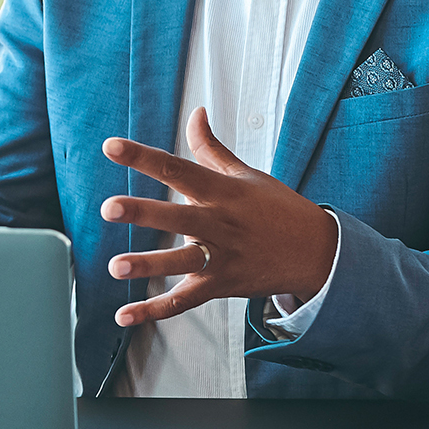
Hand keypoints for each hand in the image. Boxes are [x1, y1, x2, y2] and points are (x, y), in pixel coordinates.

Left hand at [98, 107, 337, 325]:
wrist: (319, 252)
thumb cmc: (278, 209)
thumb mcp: (246, 175)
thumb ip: (211, 148)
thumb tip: (195, 113)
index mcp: (222, 191)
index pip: (178, 168)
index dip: (143, 157)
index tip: (111, 147)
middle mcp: (220, 223)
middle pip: (178, 216)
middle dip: (143, 212)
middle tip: (109, 208)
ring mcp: (222, 257)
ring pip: (182, 261)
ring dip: (148, 264)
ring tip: (116, 266)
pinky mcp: (222, 285)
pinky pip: (185, 301)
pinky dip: (155, 311)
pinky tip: (124, 315)